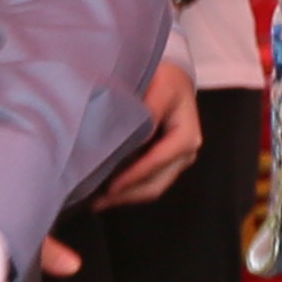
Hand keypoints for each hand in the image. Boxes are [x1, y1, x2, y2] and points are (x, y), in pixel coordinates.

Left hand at [98, 58, 203, 208]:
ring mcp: (177, 162)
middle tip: (95, 202)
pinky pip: (149, 183)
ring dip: (126, 196)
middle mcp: (186, 154)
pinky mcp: (167, 164)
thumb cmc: (165, 80)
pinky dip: (129, 190)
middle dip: (126, 194)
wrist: (174, 79)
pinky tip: (107, 192)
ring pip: (152, 188)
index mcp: (186, 136)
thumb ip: (149, 110)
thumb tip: (132, 137)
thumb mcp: (160, 87)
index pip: (157, 162)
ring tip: (97, 201)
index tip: (108, 187)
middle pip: (156, 183)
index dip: (133, 176)